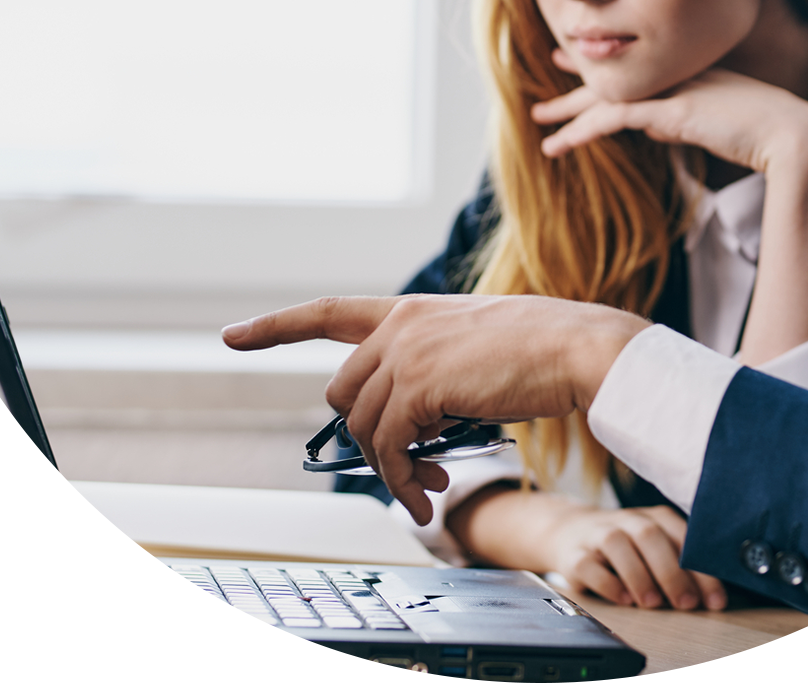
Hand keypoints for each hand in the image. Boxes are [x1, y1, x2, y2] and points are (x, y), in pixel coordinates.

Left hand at [221, 294, 648, 525]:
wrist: (575, 348)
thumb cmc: (538, 353)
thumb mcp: (470, 350)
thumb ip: (429, 372)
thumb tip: (405, 427)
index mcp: (410, 311)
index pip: (328, 311)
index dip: (276, 325)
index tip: (232, 335)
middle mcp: (399, 324)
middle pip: (343, 392)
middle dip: (365, 438)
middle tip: (406, 471)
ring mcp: (406, 351)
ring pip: (362, 425)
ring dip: (387, 469)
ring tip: (425, 491)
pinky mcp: (419, 384)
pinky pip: (388, 447)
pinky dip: (400, 481)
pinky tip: (427, 496)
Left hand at [536, 60, 807, 364]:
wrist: (800, 139)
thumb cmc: (775, 138)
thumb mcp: (723, 127)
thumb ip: (686, 123)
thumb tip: (656, 128)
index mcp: (694, 75)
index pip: (642, 67)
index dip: (608, 65)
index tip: (580, 60)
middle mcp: (679, 74)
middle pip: (617, 75)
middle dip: (578, 78)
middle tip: (549, 78)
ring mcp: (675, 89)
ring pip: (607, 96)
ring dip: (569, 112)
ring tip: (540, 122)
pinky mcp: (671, 109)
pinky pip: (615, 117)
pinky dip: (584, 131)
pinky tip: (561, 143)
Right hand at [546, 503, 726, 611]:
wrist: (569, 531)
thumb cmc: (626, 546)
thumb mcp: (655, 547)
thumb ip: (681, 564)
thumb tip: (714, 596)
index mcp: (653, 518)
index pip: (682, 536)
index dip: (700, 568)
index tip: (715, 599)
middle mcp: (626, 521)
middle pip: (649, 535)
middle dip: (671, 571)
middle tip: (686, 603)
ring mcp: (597, 534)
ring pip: (616, 544)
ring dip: (638, 574)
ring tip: (653, 603)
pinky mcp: (574, 554)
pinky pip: (587, 564)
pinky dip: (607, 583)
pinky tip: (623, 599)